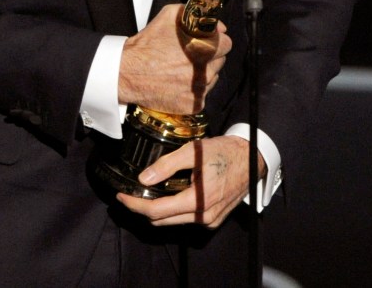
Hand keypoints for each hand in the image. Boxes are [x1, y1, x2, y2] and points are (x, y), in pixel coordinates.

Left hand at [116, 135, 265, 228]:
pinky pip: (185, 218)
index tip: (121, 197)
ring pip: (173, 221)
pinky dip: (171, 209)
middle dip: (142, 209)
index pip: (157, 211)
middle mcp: (203, 217)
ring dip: (155, 210)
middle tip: (128, 195)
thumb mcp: (192, 151)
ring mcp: (209, 220)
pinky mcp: (213, 218)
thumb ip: (166, 165)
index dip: (135, 205)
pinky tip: (165, 194)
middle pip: (162, 221)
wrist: (251, 158)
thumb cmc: (223, 152)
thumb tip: (143, 178)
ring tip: (143, 193)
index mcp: (198, 201)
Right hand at [118, 4, 231, 114]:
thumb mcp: (169, 16)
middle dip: (209, 56)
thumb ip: (196, 16)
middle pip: (220, 61)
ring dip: (202, 72)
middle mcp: (205, 70)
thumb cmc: (147, 46)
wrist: (128, 73)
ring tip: (181, 68)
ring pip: (212, 78)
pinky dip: (193, 89)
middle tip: (190, 54)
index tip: (207, 41)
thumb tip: (216, 25)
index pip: (226, 43)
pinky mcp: (194, 105)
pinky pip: (202, 94)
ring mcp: (200, 89)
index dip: (216, 40)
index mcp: (203, 48)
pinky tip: (178, 82)